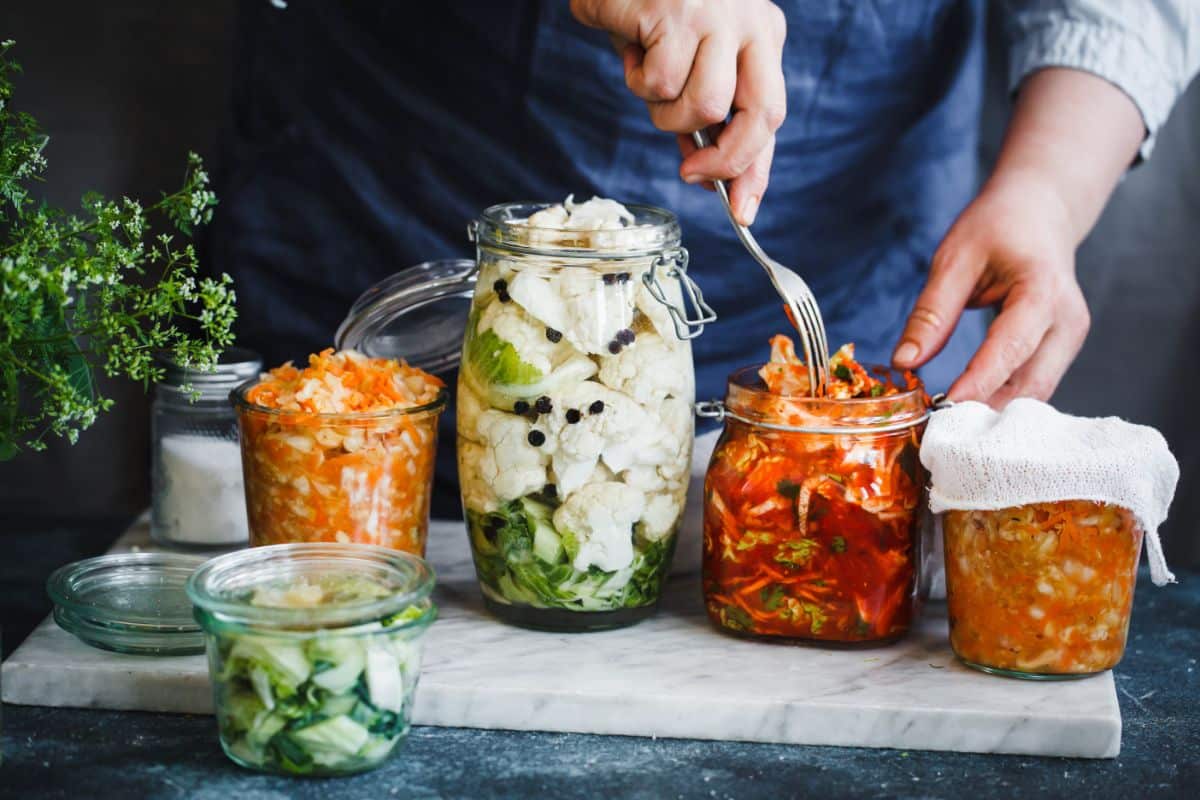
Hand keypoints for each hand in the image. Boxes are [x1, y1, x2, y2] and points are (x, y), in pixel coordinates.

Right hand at [570, 0, 787, 225]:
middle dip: (725, 159)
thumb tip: (707, 176)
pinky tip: (631, 49)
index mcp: (762, 36)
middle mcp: (751, 23)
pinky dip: (636, 79)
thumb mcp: (687, 64)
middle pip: (760, 115)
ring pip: (704, 106)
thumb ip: (702, 114)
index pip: (771, 115)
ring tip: (647, 80)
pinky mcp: (676, 12)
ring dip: (666, 113)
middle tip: (690, 172)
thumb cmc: (649, 12)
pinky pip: (659, 82)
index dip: (755, 170)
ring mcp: (717, 15)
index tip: (742, 212)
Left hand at [892, 170, 1089, 406]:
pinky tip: (968, 413)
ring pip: (1034, 393)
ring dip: (993, 412)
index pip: (1010, 348)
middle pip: (1030, 384)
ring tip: (948, 427)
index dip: (979, 382)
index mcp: (1043, 291)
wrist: (1042, 210)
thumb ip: (932, 311)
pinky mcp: (1061, 350)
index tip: (944, 409)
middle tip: (938, 430)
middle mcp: (1068, 322)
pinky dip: (1002, 401)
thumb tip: (904, 362)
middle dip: (986, 410)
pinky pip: (1033, 386)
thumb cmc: (998, 226)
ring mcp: (1070, 339)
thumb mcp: (954, 257)